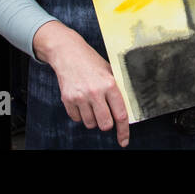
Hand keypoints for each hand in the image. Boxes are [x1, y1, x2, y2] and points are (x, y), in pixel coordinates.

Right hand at [35, 21, 129, 146]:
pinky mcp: (67, 99)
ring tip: (91, 103)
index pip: (121, 115)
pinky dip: (80, 115)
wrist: (68, 52)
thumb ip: (117, 89)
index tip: (124, 141)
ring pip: (90, 124)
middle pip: (105, 124)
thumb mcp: (109, 70)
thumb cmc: (91, 61)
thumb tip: (127, 110)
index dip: (124, 131)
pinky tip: (81, 101)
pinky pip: (77, 119)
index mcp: (110, 84)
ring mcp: (80, 96)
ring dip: (93, 119)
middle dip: (106, 123)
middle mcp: (95, 92)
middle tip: (105, 114)